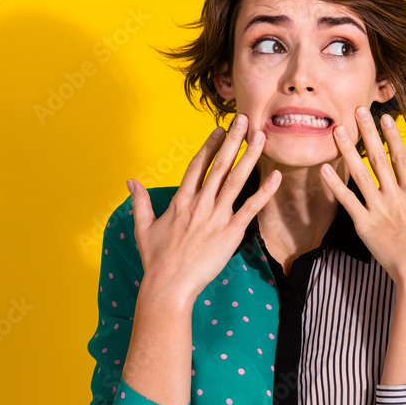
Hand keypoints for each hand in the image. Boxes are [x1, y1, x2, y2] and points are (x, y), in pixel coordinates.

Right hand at [125, 114, 280, 304]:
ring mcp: (216, 217)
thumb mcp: (143, 227)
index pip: (198, 165)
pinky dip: (264, 191)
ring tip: (261, 137)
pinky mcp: (230, 233)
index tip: (221, 129)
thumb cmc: (156, 260)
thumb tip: (130, 181)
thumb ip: (140, 201)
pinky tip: (275, 175)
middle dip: (234, 140)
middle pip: (219, 165)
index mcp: (181, 200)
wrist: (168, 285)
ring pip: (236, 180)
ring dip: (249, 157)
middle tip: (246, 119)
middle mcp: (200, 204)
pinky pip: (250, 208)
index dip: (211, 145)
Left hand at [319, 106, 405, 284]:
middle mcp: (395, 197)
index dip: (393, 137)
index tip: (386, 118)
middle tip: (358, 110)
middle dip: (368, 132)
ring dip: (348, 150)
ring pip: (360, 173)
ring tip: (337, 130)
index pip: (402, 158)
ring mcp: (379, 210)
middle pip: (378, 158)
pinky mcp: (365, 225)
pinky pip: (347, 201)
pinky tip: (323, 168)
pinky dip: (334, 184)